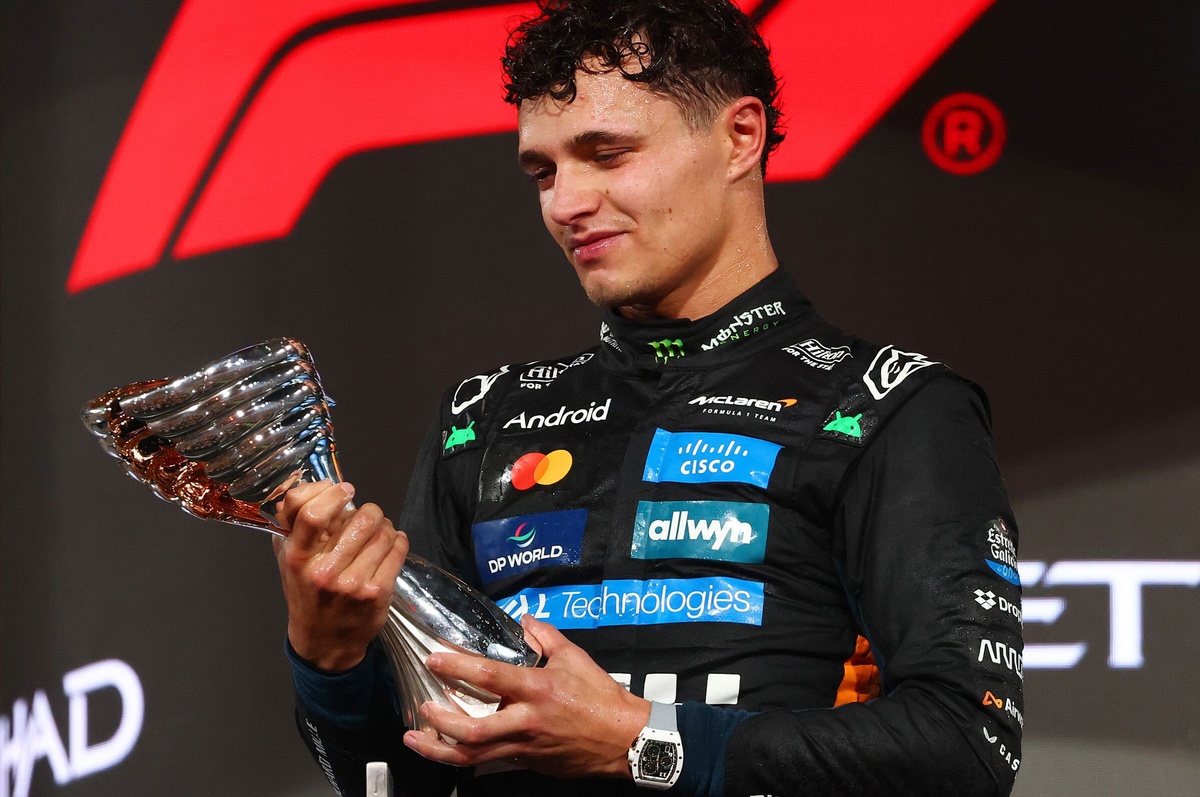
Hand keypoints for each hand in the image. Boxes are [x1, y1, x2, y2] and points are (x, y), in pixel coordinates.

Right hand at [273, 480, 406, 670]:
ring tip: (379, 532)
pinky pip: (398, 549)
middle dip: (369, 511)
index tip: (345, 491)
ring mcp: (353, 583)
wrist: (324, 641)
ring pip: (383, 532)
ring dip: (385, 526)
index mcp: (297, 557)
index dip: (331, 493)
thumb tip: (311, 484)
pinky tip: (392, 544)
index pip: (310, 513)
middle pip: (360, 518)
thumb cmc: (306, 593)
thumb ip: (292, 524)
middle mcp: (324, 571)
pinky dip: (398, 540)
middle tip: (368, 516)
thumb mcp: (288, 560)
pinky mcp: (378, 593)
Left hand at [402, 615, 650, 779]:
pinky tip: (446, 748)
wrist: (624, 740)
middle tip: (421, 708)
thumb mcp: (575, 658)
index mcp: (536, 689)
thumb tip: (525, 620)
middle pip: (471, 730)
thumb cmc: (601, 696)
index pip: (489, 676)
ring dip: (439, 749)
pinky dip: (463, 755)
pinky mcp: (526, 762)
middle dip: (440, 722)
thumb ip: (546, 637)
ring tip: (415, 740)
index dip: (457, 666)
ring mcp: (524, 746)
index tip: (434, 659)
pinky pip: (488, 761)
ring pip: (473, 756)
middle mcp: (525, 721)